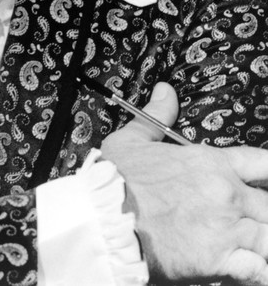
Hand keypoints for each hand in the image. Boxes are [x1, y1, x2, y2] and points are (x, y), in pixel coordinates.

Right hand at [101, 82, 267, 284]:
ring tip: (255, 244)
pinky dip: (258, 272)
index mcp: (210, 162)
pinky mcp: (220, 261)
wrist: (107, 219)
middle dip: (265, 211)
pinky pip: (259, 270)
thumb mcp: (133, 138)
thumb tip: (165, 92)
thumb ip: (157, 115)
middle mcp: (226, 193)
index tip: (266, 180)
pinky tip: (252, 270)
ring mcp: (227, 228)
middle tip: (254, 217)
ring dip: (264, 240)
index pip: (262, 161)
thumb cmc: (117, 181)